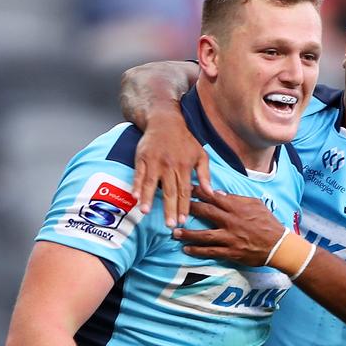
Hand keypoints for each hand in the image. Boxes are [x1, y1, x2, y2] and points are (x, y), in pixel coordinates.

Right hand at [132, 107, 212, 227]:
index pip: (184, 192)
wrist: (165, 120)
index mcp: (184, 167)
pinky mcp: (142, 158)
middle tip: (168, 225)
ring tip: (146, 212)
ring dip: (149, 198)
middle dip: (169, 209)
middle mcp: (170, 166)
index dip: (183, 207)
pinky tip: (135, 196)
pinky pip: (139, 174)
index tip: (182, 221)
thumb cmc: (185, 140)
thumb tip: (210, 193)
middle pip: (169, 191)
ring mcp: (155, 162)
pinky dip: (136, 185)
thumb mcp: (201, 155)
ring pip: (152, 183)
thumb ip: (205, 175)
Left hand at [174, 188, 285, 265]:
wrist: (278, 245)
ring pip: (204, 235)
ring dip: (188, 234)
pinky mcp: (231, 252)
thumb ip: (237, 199)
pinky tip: (186, 249)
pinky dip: (198, 251)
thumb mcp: (256, 204)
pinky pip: (211, 251)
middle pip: (206, 212)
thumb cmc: (268, 223)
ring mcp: (230, 238)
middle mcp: (231, 221)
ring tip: (174, 233)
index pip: (214, 197)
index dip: (198, 192)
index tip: (186, 189)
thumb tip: (218, 194)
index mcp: (237, 207)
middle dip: (188, 209)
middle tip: (174, 207)